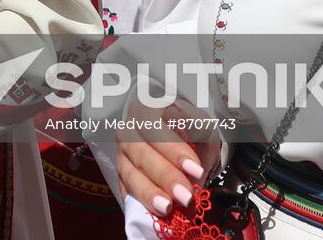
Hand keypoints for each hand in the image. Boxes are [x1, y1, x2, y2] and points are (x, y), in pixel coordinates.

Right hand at [115, 100, 220, 215]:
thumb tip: (191, 122)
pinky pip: (125, 190)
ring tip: (167, 208)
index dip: (172, 149)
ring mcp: (121, 155)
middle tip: (185, 196)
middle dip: (164, 176)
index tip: (194, 170)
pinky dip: (138, 202)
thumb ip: (197, 122)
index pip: (154, 128)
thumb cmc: (192, 132)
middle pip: (141, 153)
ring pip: (130, 174)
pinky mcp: (121, 177)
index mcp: (145, 111)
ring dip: (149, 192)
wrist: (188, 147)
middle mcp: (128, 131)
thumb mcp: (201, 123)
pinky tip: (151, 212)